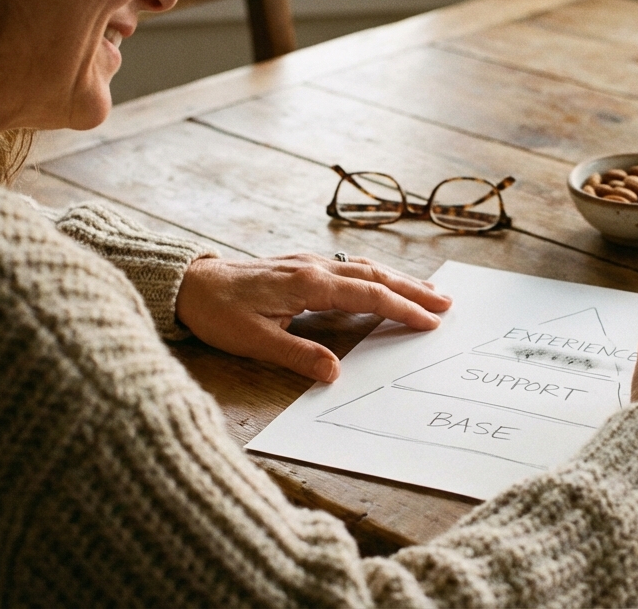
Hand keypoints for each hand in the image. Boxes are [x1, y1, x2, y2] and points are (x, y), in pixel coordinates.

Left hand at [175, 253, 452, 381]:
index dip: (402, 308)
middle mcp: (314, 268)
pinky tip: (384, 281)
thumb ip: (298, 356)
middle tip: (447, 302)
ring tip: (428, 292)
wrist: (190, 284)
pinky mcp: (301, 266)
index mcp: (308, 285)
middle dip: (413, 289)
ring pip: (364, 267)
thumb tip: (335, 374)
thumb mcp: (254, 342)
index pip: (368, 296)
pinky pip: (349, 266)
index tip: (430, 321)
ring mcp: (308, 263)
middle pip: (375, 275)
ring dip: (399, 278)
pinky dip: (376, 274)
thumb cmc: (218, 313)